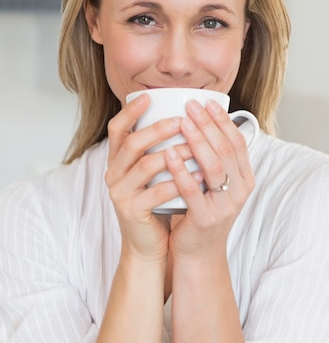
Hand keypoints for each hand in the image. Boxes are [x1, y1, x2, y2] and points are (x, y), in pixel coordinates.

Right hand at [106, 93, 193, 261]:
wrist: (147, 246)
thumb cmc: (155, 205)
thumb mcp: (152, 175)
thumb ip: (156, 151)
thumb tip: (183, 119)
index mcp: (117, 162)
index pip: (116, 130)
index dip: (129, 112)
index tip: (148, 96)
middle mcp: (113, 175)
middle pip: (132, 143)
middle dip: (158, 129)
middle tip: (182, 120)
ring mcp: (121, 194)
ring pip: (146, 165)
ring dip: (174, 153)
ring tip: (196, 146)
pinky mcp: (132, 211)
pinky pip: (157, 192)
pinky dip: (180, 181)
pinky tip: (199, 175)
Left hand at [165, 98, 255, 261]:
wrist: (198, 252)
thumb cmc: (202, 212)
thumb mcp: (216, 185)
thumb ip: (215, 159)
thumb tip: (202, 122)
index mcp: (244, 179)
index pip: (238, 142)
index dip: (223, 120)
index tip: (206, 102)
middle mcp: (239, 191)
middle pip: (226, 150)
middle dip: (208, 124)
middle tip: (191, 105)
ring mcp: (225, 206)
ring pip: (213, 167)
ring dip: (197, 141)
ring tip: (181, 123)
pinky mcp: (206, 219)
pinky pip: (193, 190)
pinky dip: (180, 170)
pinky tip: (168, 154)